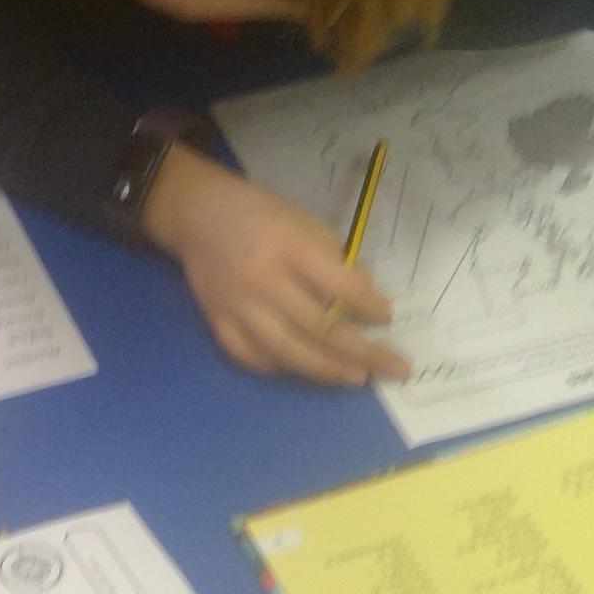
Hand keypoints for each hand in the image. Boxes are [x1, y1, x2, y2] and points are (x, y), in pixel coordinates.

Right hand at [139, 149, 410, 385]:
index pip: (339, 287)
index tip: (387, 316)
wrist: (199, 215)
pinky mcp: (218, 323)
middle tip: (394, 368)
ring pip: (288, 351)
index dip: (369, 306)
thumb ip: (333, 260)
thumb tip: (363, 301)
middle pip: (320, 328)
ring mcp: (238, 307)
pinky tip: (304, 368)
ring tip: (357, 378)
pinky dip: (280, 367)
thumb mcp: (305, 222)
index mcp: (290, 248)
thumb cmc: (261, 215)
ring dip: (327, 369)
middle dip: (363, 351)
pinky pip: (252, 357)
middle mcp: (264, 282)